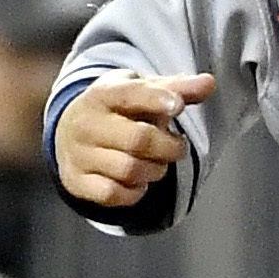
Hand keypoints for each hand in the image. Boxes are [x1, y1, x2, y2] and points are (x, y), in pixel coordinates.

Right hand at [54, 72, 213, 206]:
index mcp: (103, 94)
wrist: (68, 133)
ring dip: (155, 170)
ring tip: (157, 162)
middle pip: (139, 140)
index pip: (131, 95)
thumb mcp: (141, 92)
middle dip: (169, 147)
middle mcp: (86, 123)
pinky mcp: (77, 182)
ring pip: (130, 171)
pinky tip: (139, 181)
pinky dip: (135, 192)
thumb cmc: (117, 110)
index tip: (178, 106)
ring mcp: (79, 154)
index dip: (157, 100)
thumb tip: (209, 83)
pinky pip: (114, 194)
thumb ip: (177, 88)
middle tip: (177, 145)